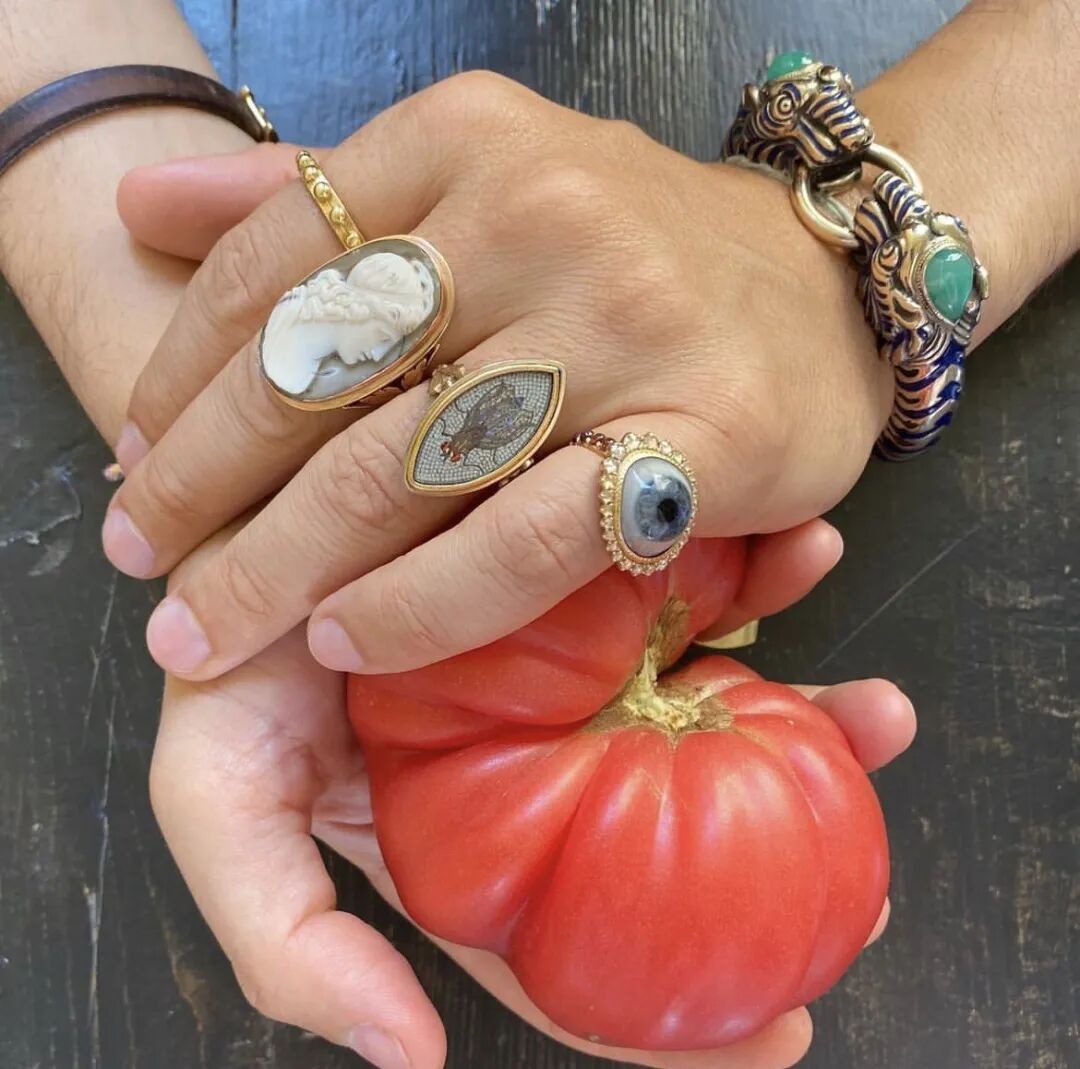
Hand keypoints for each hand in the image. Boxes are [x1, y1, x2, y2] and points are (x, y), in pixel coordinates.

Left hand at [105, 72, 889, 679]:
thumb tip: (142, 198)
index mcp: (466, 140)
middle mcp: (539, 214)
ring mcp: (623, 327)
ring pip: (405, 467)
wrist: (826, 286)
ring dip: (280, 563)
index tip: (131, 458)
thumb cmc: (636, 248)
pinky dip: (425, 604)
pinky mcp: (698, 439)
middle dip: (202, 486)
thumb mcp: (476, 180)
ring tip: (209, 627)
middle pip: (320, 373)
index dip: (179, 375)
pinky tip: (350, 642)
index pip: (274, 261)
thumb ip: (312, 196)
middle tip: (142, 565)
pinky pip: (525, 541)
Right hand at [149, 521, 914, 1066]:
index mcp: (465, 834)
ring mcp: (571, 657)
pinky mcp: (592, 561)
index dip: (662, 1016)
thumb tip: (403, 1055)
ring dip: (806, 718)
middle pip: (665, 837)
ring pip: (703, 706)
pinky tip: (808, 557)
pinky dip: (762, 575)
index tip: (777, 1031)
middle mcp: (530, 755)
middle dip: (779, 864)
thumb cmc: (220, 644)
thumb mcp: (215, 799)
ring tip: (879, 716)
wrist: (232, 487)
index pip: (571, 952)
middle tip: (867, 897)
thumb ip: (284, 941)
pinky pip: (690, 580)